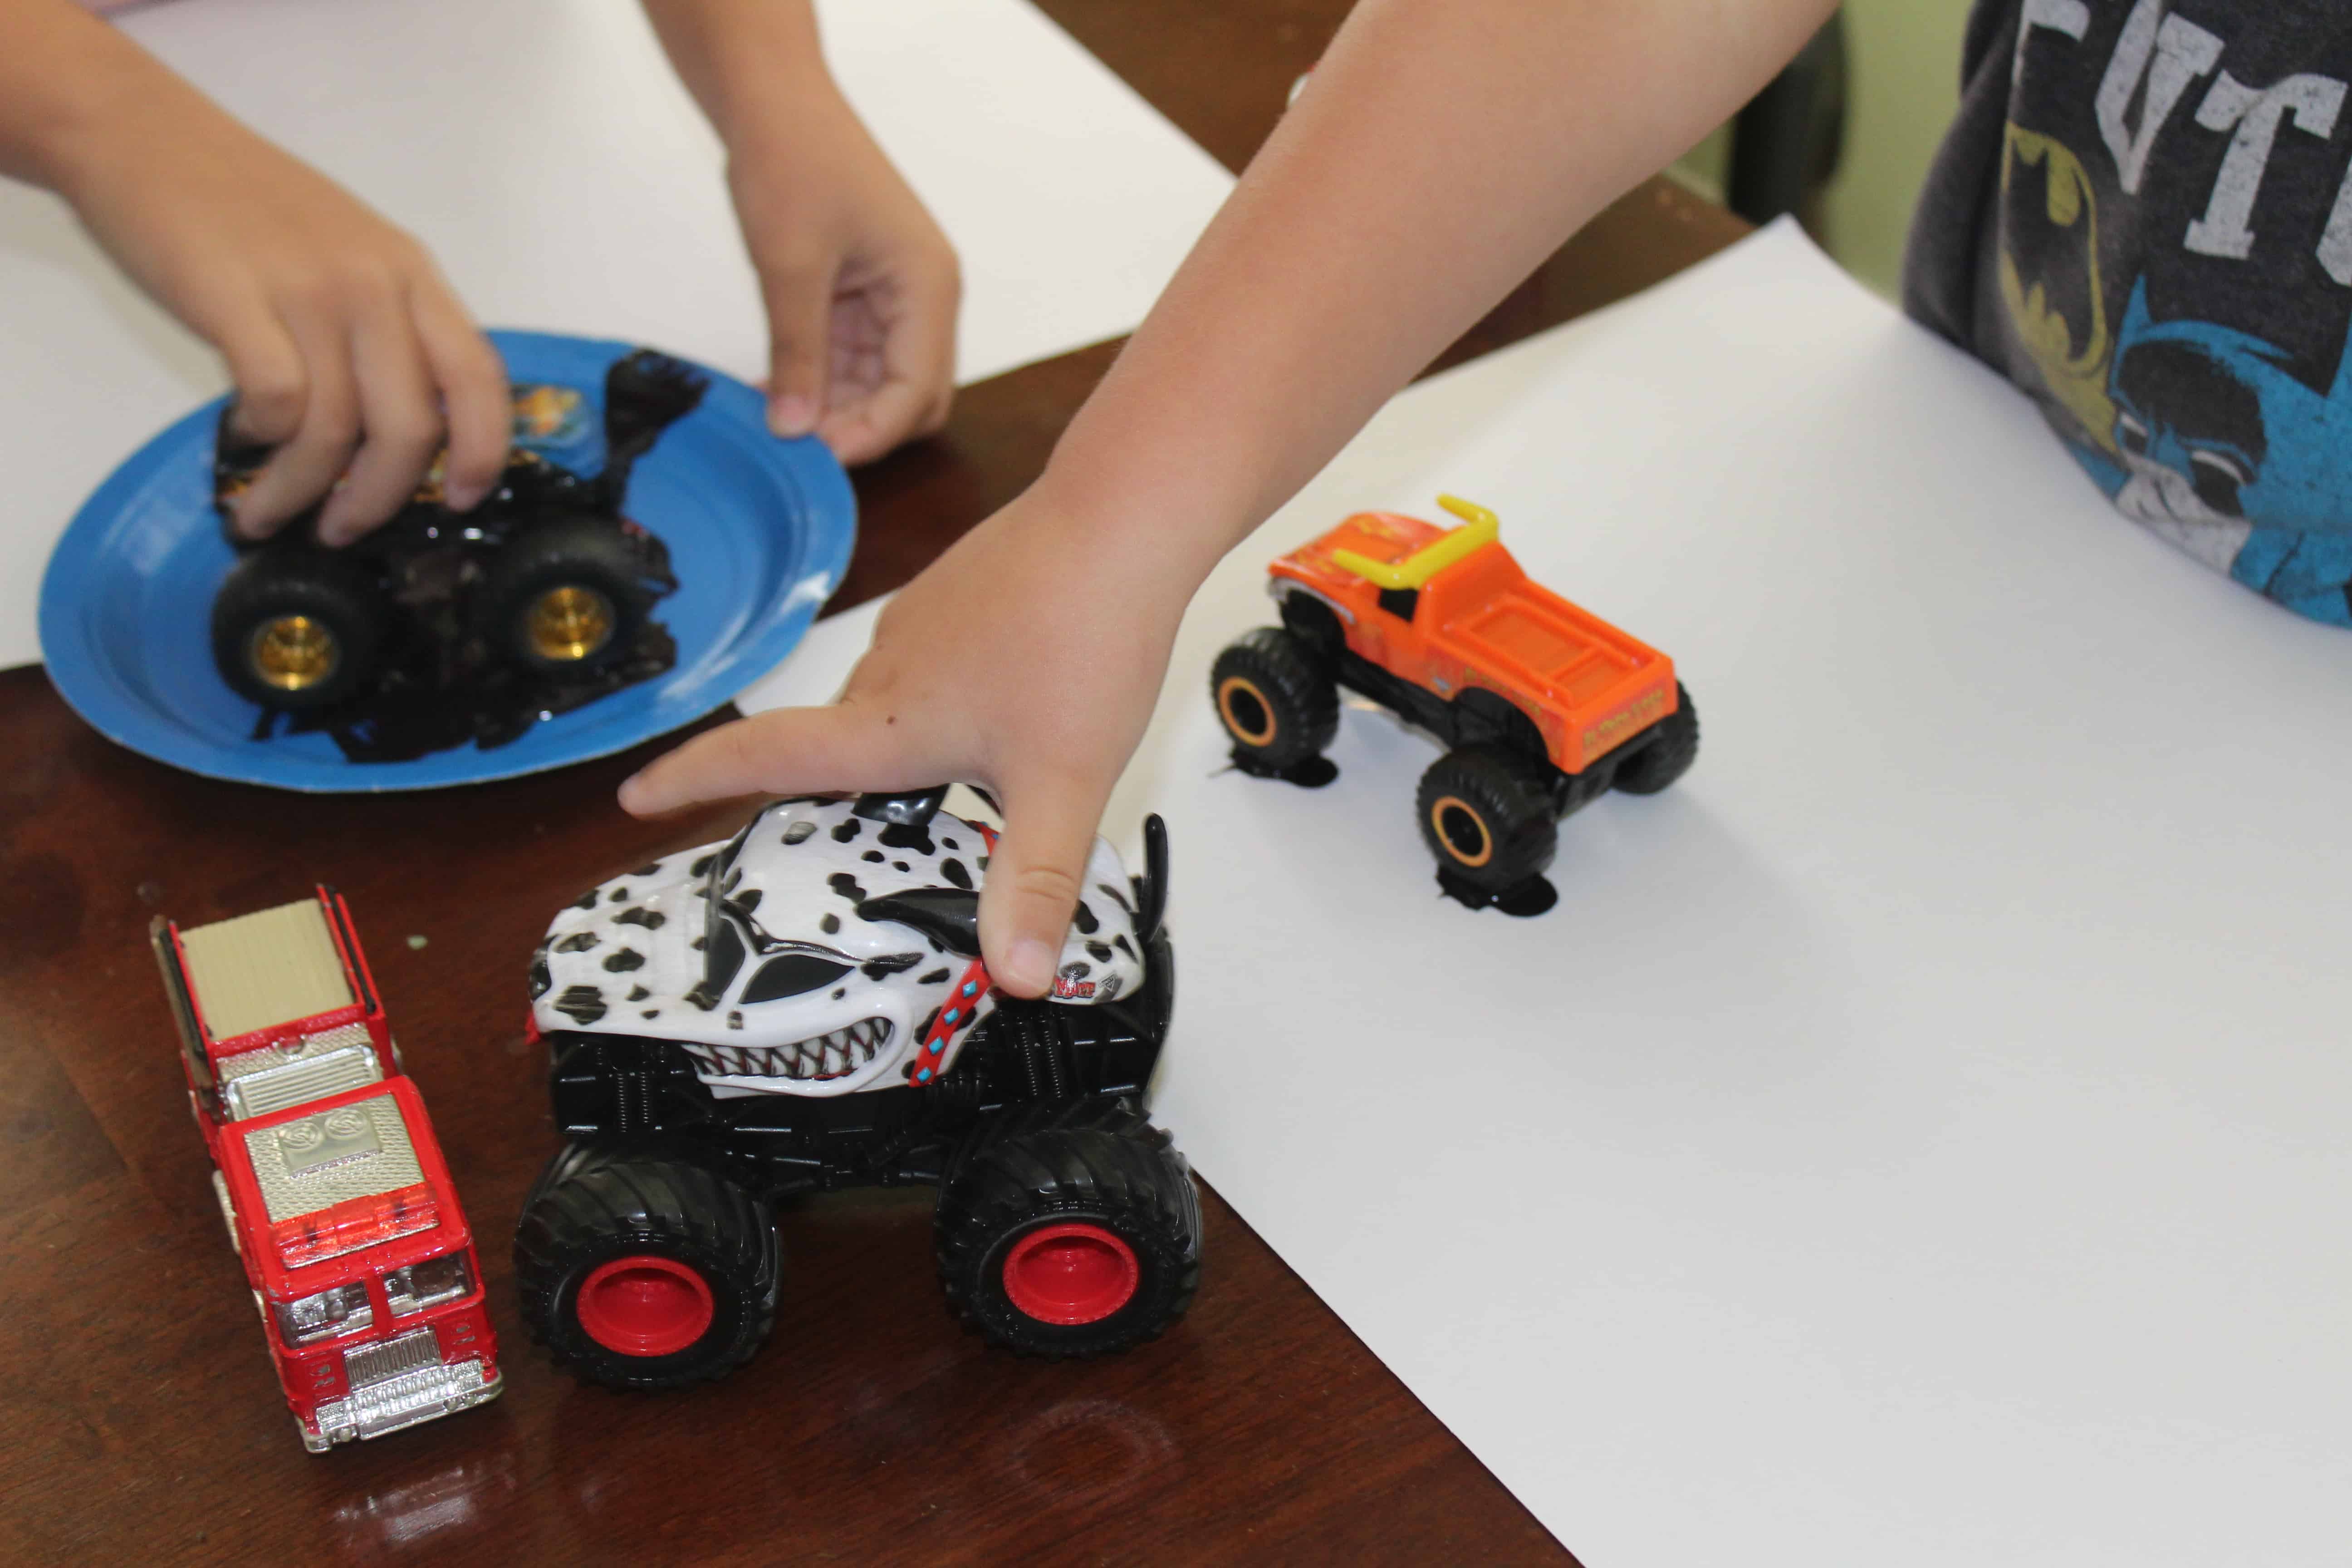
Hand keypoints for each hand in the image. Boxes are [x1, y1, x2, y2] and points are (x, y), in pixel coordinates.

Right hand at [52, 84, 507, 543]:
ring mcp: (308, 290)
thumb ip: (389, 324)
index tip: (459, 500)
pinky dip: (263, 438)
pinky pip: (275, 400)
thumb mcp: (350, 251)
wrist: (143, 135)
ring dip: (302, 490)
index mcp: (412, 275)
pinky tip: (244, 442)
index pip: (478, 378)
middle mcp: (374, 285)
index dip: (482, 451)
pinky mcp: (237, 299)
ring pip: (334, 429)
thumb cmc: (246, 203)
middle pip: (409, 427)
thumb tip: (409, 424)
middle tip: (343, 530)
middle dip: (378, 499)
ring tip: (268, 515)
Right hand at [617, 487, 1183, 995]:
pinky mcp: (958, 598)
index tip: (634, 797)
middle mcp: (887, 671)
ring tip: (921, 791)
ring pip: (881, 703)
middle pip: (826, 741)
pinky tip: (990, 714)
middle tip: (808, 830)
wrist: (1122, 522)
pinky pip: (925, 665)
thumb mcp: (1064, 783)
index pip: (762, 757)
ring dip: (887, 746)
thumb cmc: (1085, 641)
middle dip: (813, 786)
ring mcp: (921, 626)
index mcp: (889, 724)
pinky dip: (935, 702)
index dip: (692, 779)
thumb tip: (1020, 978)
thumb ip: (1036, 882)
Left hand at [722, 86, 958, 462]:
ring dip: (835, 407)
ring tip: (776, 420)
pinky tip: (775, 390)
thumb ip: (797, 353)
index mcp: (928, 288)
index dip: (870, 434)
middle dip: (861, 428)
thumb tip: (794, 430)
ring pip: (879, 382)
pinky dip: (819, 379)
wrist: (773, 100)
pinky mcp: (863, 293)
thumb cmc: (793, 161)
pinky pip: (851, 356)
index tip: (814, 458)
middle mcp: (924, 298)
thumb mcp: (789, 267)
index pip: (918, 391)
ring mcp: (895, 296)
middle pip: (913, 397)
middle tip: (797, 447)